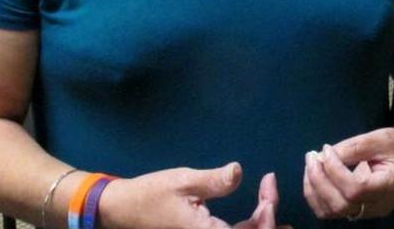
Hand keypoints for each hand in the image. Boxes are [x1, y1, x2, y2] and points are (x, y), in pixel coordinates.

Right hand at [97, 163, 285, 228]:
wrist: (122, 210)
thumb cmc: (150, 195)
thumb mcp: (183, 182)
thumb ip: (214, 180)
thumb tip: (239, 171)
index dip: (267, 216)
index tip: (268, 186)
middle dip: (268, 220)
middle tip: (271, 191)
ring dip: (261, 223)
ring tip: (271, 200)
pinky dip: (250, 225)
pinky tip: (261, 210)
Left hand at [302, 128, 393, 220]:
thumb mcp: (381, 139)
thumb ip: (355, 147)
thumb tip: (324, 155)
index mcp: (388, 187)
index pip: (355, 190)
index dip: (335, 171)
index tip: (327, 149)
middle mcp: (376, 206)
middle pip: (339, 205)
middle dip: (319, 180)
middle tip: (312, 155)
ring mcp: (365, 212)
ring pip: (330, 211)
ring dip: (314, 188)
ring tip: (312, 163)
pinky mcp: (356, 210)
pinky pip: (330, 210)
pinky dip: (316, 195)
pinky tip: (316, 174)